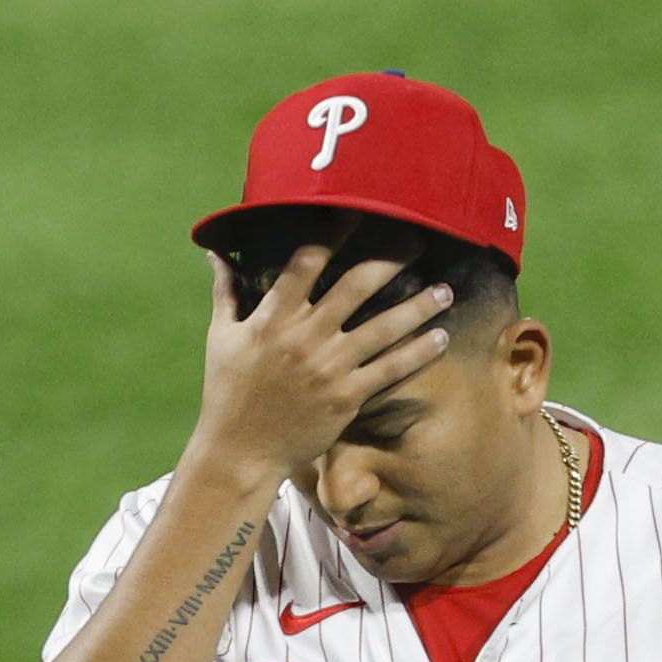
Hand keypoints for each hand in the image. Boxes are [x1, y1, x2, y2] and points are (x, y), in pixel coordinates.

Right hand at [190, 228, 453, 485]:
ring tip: (445, 290)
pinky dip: (417, 353)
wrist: (240, 451)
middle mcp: (304, 336)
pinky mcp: (345, 398)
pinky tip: (440, 338)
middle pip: (356, 285)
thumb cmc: (227, 393)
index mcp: (272, 316)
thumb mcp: (220, 338)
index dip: (334, 232)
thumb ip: (225, 293)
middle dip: (390, 259)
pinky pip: (389, 370)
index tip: (358, 210)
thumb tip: (216, 253)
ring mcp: (328, 367)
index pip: (307, 261)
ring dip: (418, 307)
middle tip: (418, 239)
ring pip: (382, 327)